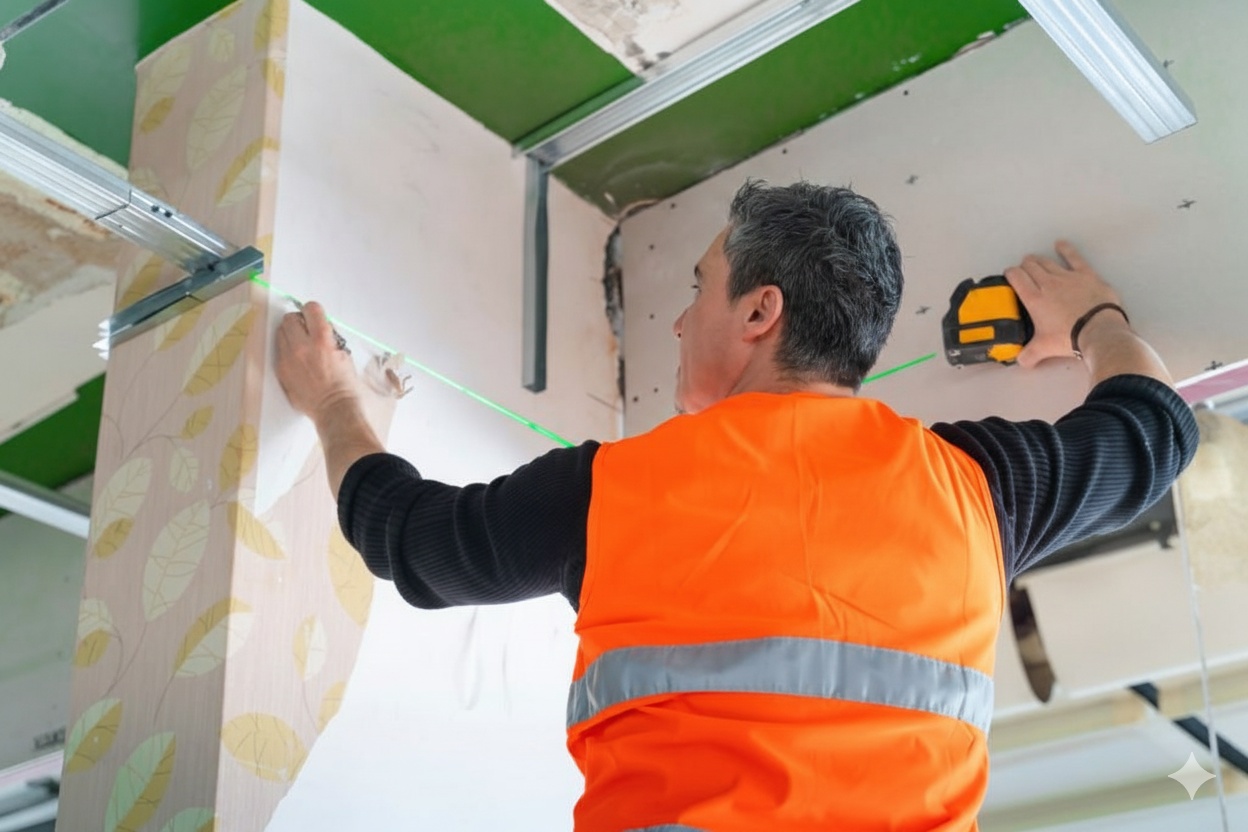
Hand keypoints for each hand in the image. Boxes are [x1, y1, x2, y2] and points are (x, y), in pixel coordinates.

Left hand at [275, 301, 358, 421]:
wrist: (333, 409)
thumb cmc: (344, 386)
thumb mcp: (345, 355)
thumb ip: (330, 338)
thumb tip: (319, 328)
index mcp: (321, 341)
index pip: (311, 309)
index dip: (314, 311)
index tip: (315, 316)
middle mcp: (301, 348)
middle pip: (290, 318)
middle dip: (299, 321)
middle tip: (306, 329)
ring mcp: (288, 360)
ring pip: (281, 333)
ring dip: (291, 334)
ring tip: (302, 345)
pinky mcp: (281, 371)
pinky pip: (279, 351)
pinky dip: (287, 350)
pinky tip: (299, 360)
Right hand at [1004, 240, 1124, 369]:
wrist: (1098, 331)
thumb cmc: (1069, 337)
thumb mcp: (1043, 349)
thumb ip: (1028, 355)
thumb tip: (1021, 361)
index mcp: (1034, 299)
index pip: (1016, 277)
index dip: (1010, 274)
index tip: (1010, 276)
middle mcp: (1047, 283)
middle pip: (1031, 266)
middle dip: (1024, 266)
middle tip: (1023, 271)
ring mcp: (1067, 277)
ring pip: (1047, 261)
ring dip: (1038, 260)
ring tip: (1034, 260)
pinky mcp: (1085, 275)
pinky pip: (1073, 257)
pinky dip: (1066, 249)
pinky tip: (1060, 244)